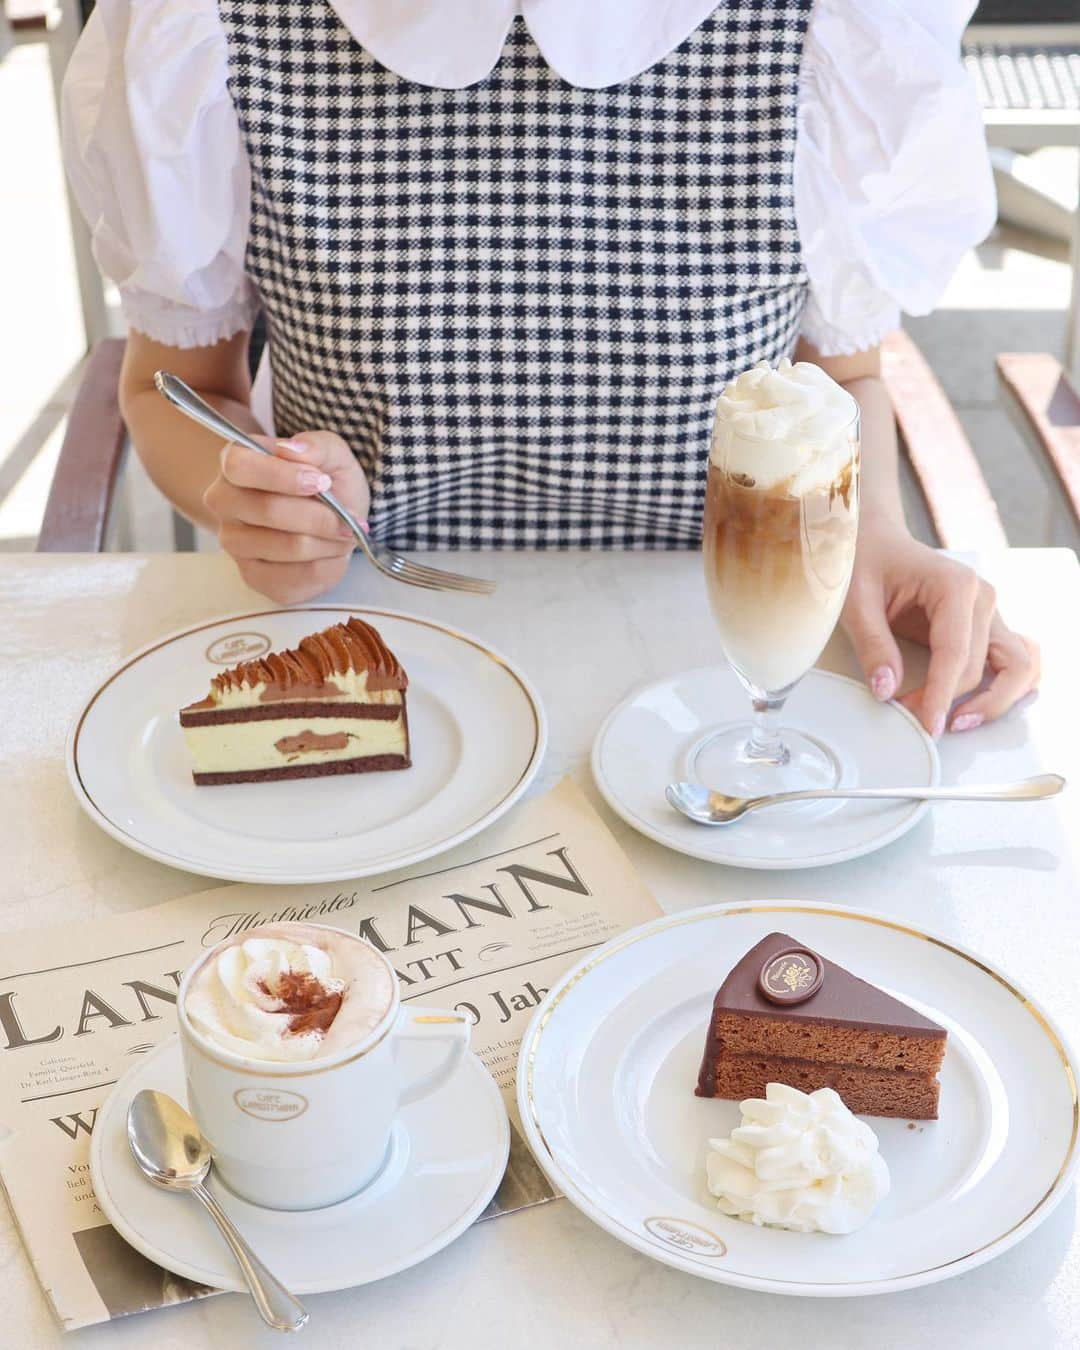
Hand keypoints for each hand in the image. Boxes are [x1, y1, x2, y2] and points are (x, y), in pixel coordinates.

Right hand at [203, 431, 370, 603]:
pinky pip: (296, 577)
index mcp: (234, 462)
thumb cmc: (325, 481)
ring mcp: (234, 543)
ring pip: (288, 546)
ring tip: (346, 534)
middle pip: (269, 511)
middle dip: (321, 516)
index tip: (322, 482)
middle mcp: (224, 502)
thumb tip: (292, 449)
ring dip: (329, 542)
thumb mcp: (332, 454)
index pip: (242, 468)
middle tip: (351, 518)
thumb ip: (317, 445)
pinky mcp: (253, 576)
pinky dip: (327, 565)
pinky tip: (333, 553)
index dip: (285, 477)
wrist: (327, 518)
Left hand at [841, 518, 1039, 735]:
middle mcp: (982, 598)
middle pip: (978, 667)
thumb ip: (872, 645)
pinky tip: (980, 707)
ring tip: (957, 723)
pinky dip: (1006, 686)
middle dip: (948, 701)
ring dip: (995, 701)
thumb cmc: (866, 563)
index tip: (927, 726)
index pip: (955, 654)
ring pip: (1017, 667)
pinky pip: (1015, 660)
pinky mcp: (987, 625)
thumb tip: (886, 690)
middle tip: (913, 721)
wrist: (877, 542)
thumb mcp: (855, 601)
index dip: (941, 695)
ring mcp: (989, 612)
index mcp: (955, 585)